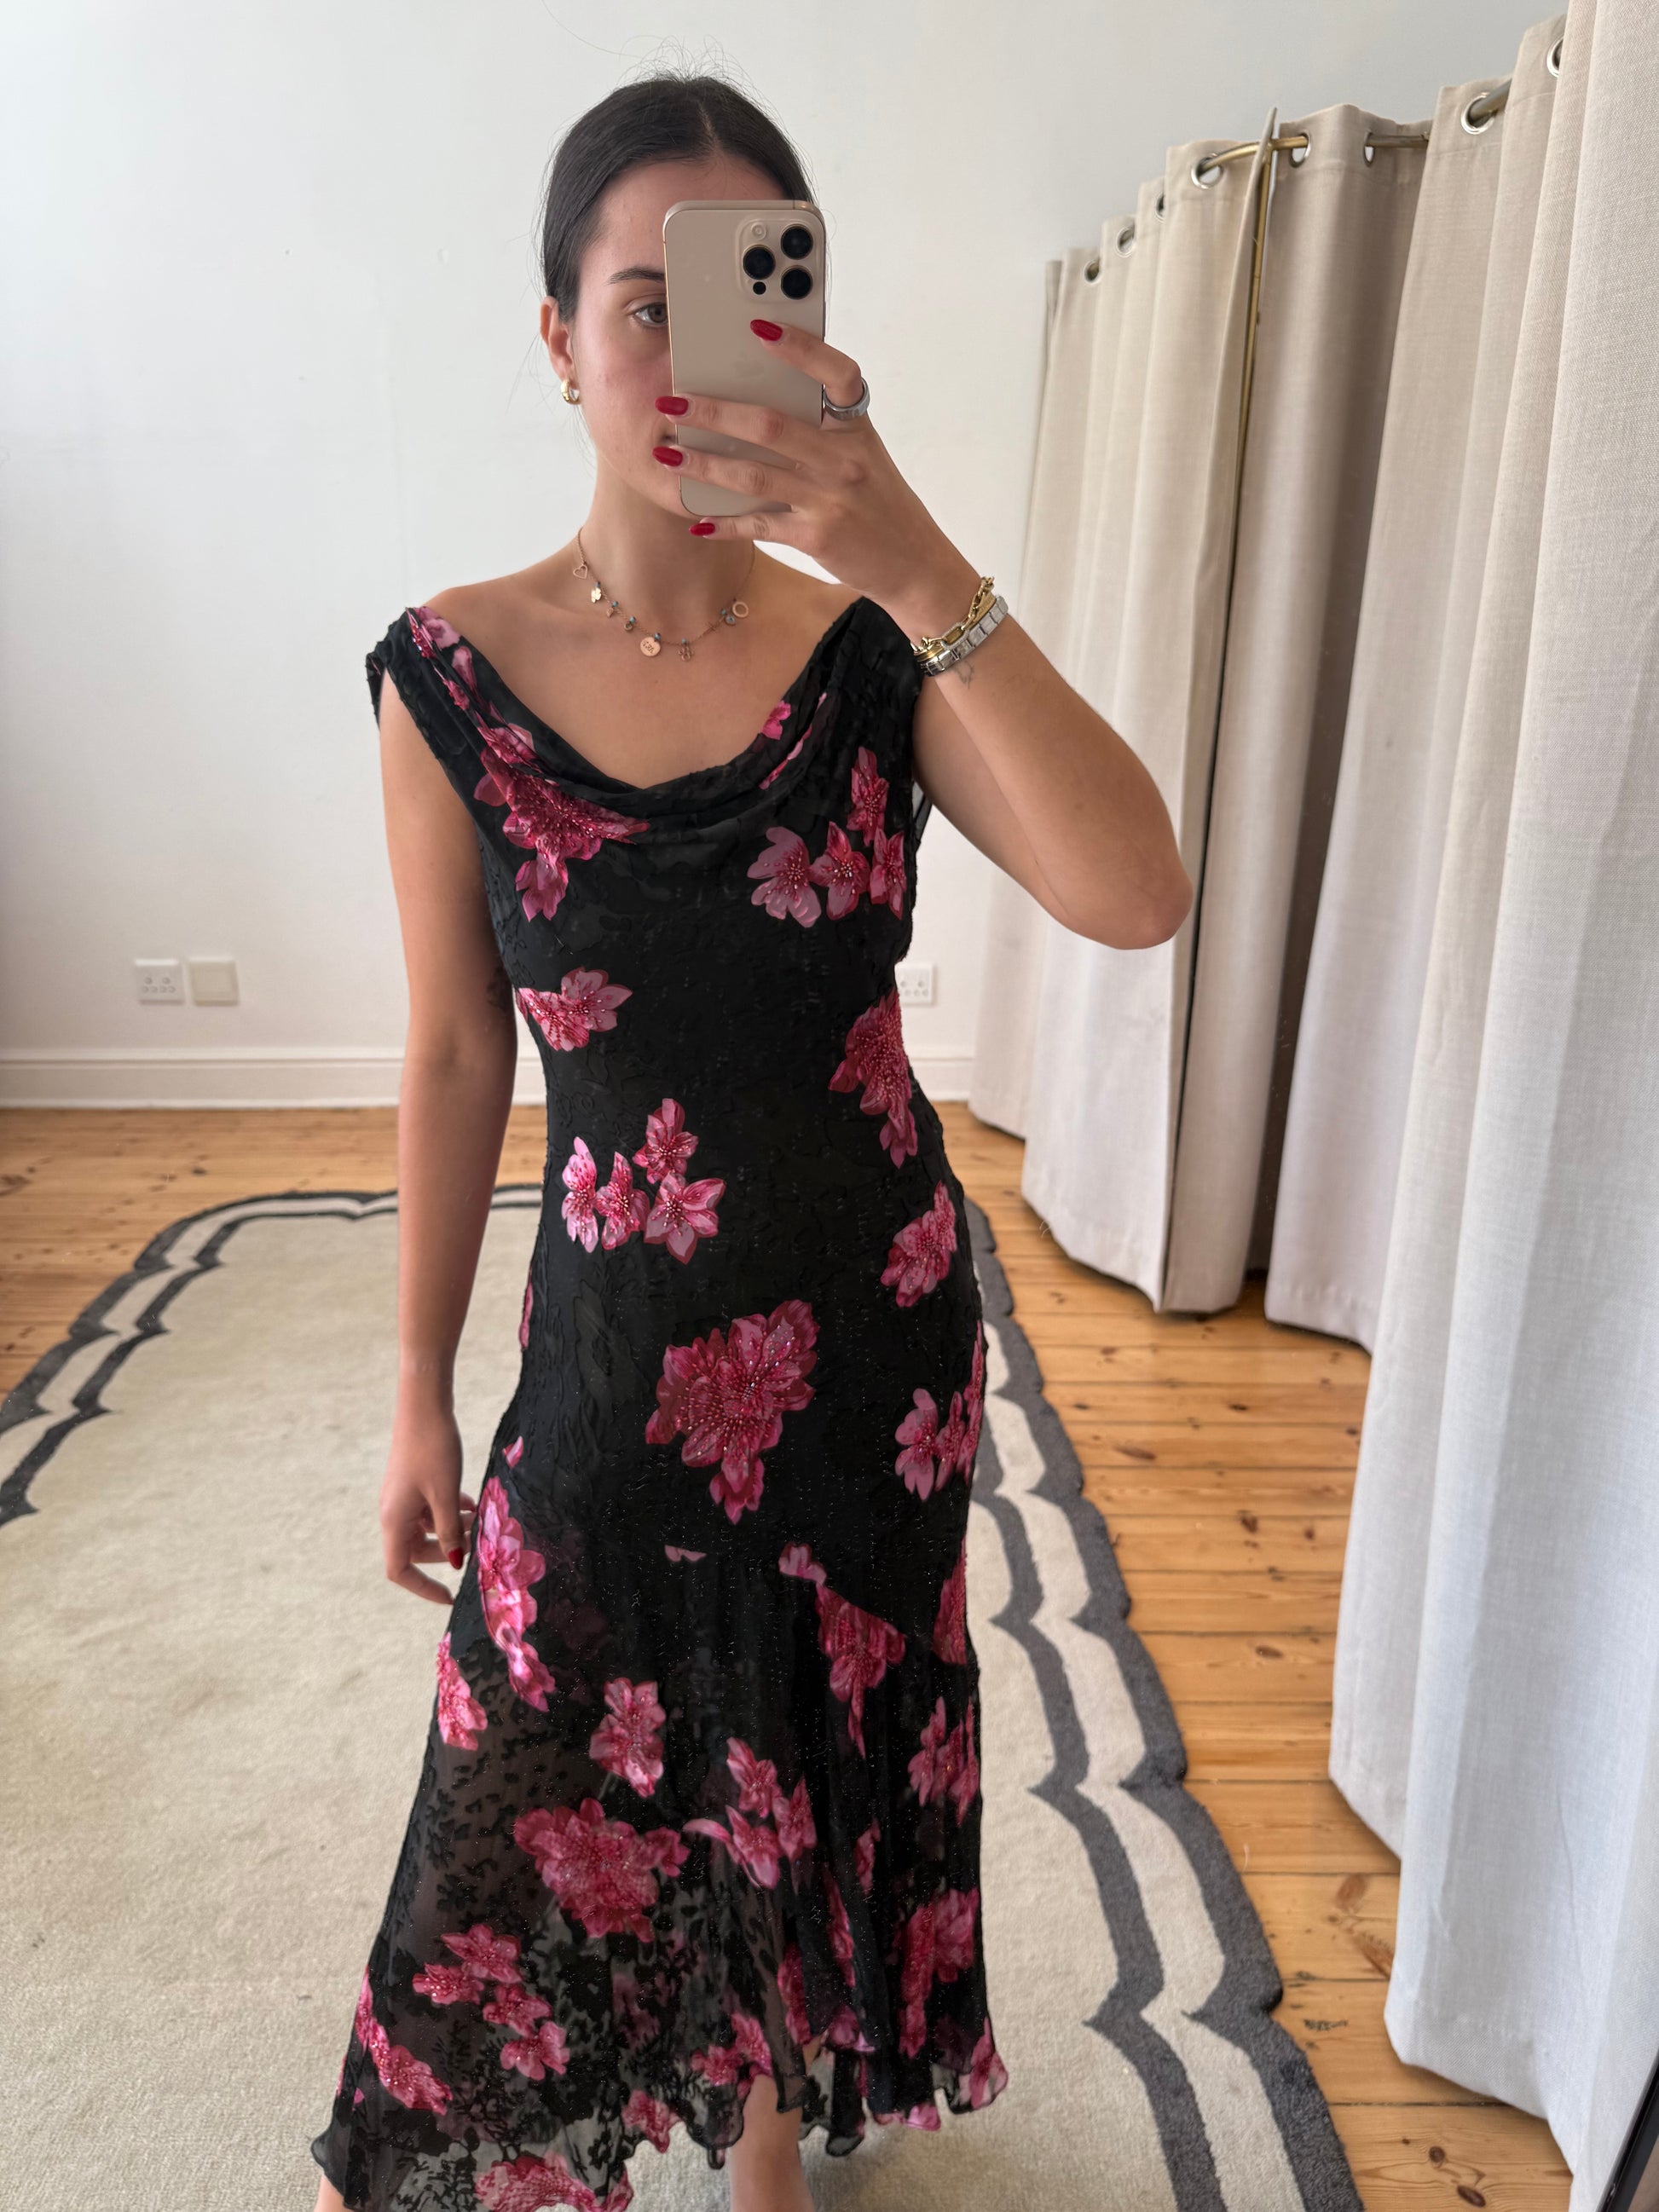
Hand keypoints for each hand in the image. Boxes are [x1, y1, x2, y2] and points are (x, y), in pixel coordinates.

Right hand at [379, 1403, 476, 1604]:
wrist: (424, 1405)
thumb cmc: (433, 1449)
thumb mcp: (445, 1494)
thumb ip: (449, 1530)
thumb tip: (454, 1560)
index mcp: (394, 1520)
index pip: (399, 1570)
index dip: (422, 1588)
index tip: (449, 1597)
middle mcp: (393, 1511)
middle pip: (415, 1550)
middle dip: (446, 1552)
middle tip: (476, 1545)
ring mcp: (402, 1496)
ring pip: (426, 1527)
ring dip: (452, 1529)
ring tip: (479, 1519)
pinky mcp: (412, 1481)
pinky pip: (429, 1507)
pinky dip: (449, 1510)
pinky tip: (472, 1503)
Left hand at [653, 322, 980, 639]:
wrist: (913, 562)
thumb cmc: (878, 500)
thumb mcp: (862, 453)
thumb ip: (822, 427)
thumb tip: (755, 398)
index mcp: (856, 427)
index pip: (836, 372)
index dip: (800, 347)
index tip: (757, 326)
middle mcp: (845, 459)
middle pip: (771, 425)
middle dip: (714, 410)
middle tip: (672, 400)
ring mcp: (831, 498)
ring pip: (754, 474)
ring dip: (704, 463)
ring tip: (667, 453)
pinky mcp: (818, 536)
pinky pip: (760, 524)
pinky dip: (725, 524)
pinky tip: (698, 520)